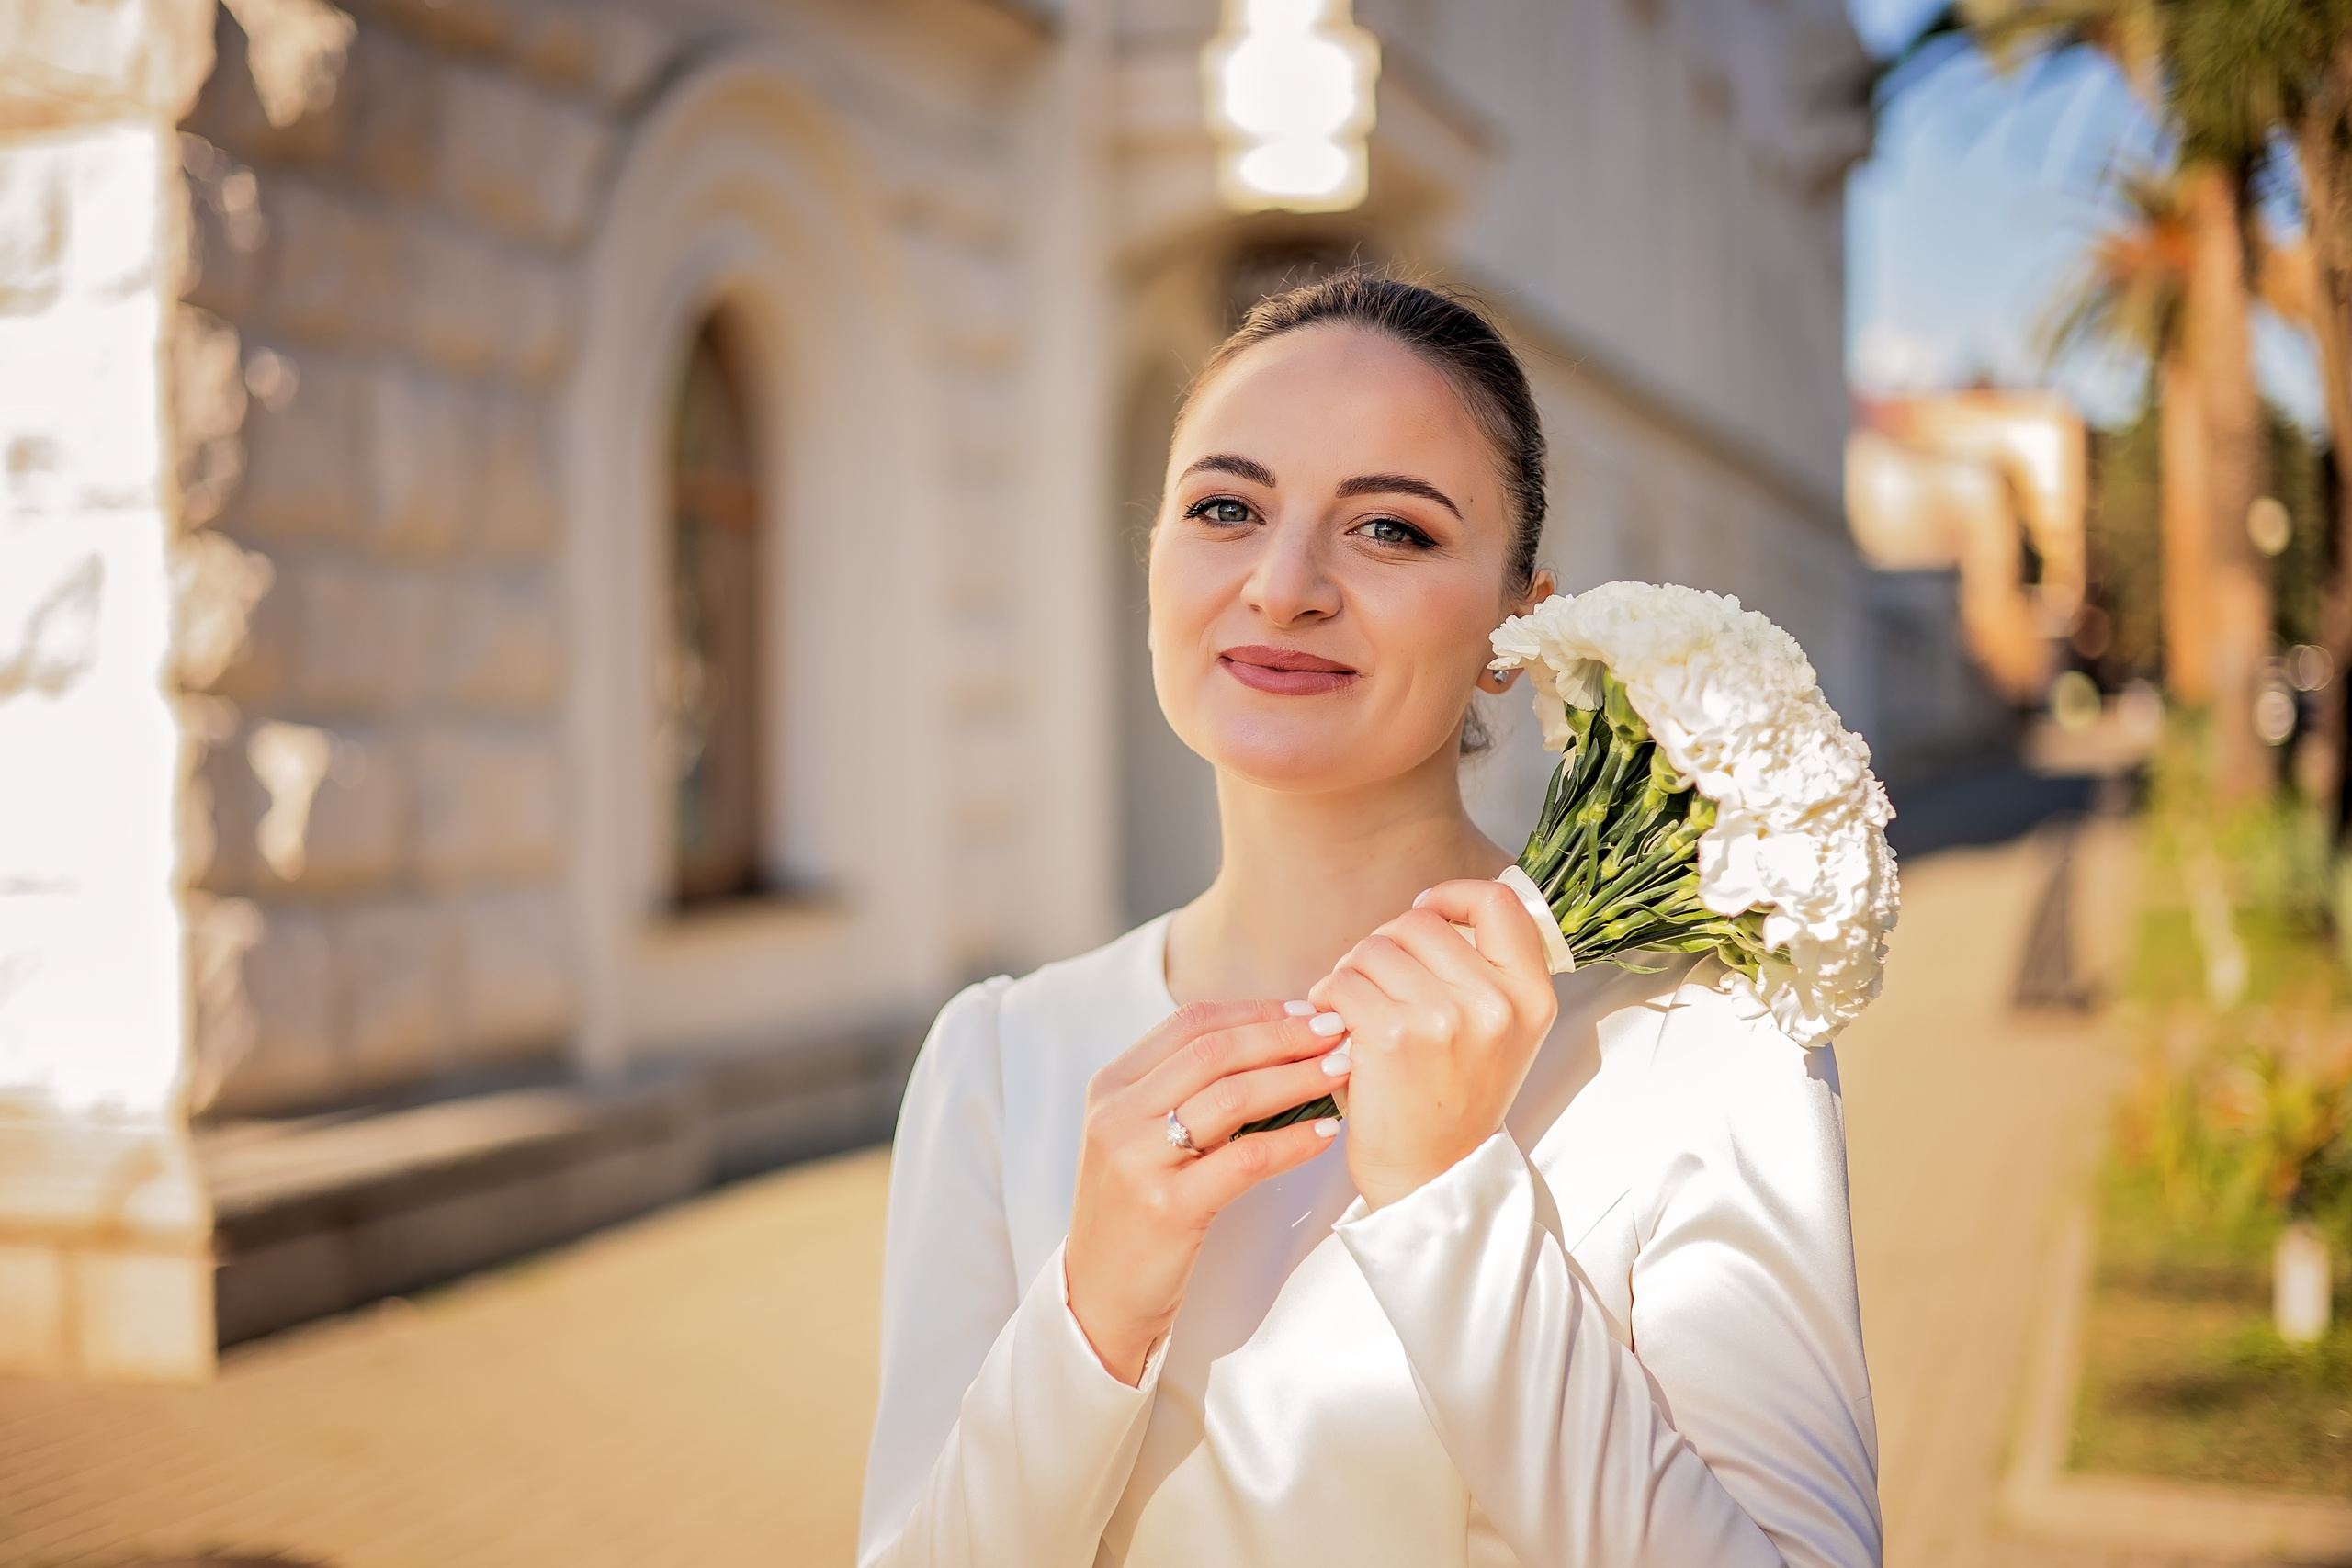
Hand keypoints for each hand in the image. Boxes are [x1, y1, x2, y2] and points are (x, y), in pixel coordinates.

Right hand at [1064, 1000, 1350, 1383]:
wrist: (1099, 1295)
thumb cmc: (1134, 1211)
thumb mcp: (1139, 1138)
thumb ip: (1183, 1091)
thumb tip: (1269, 1045)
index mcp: (1111, 1086)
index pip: (1189, 1024)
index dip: (1254, 1011)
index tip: (1305, 1011)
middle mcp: (1118, 1115)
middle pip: (1215, 1052)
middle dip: (1283, 1036)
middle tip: (1336, 1031)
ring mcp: (1138, 1160)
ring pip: (1233, 1097)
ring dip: (1297, 1079)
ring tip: (1340, 1071)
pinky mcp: (1166, 1206)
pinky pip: (1245, 1159)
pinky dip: (1292, 1141)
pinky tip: (1325, 1134)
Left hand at [1308, 880, 1558, 1210]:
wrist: (1433, 1176)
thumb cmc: (1456, 1103)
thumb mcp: (1501, 1033)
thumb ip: (1483, 971)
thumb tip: (1436, 908)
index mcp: (1530, 996)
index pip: (1498, 902)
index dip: (1453, 896)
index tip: (1428, 911)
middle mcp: (1495, 1003)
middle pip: (1419, 922)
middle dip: (1385, 945)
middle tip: (1377, 984)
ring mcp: (1445, 1018)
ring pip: (1373, 948)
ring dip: (1351, 972)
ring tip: (1355, 1009)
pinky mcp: (1392, 1037)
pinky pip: (1342, 982)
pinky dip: (1327, 998)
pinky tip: (1335, 1026)